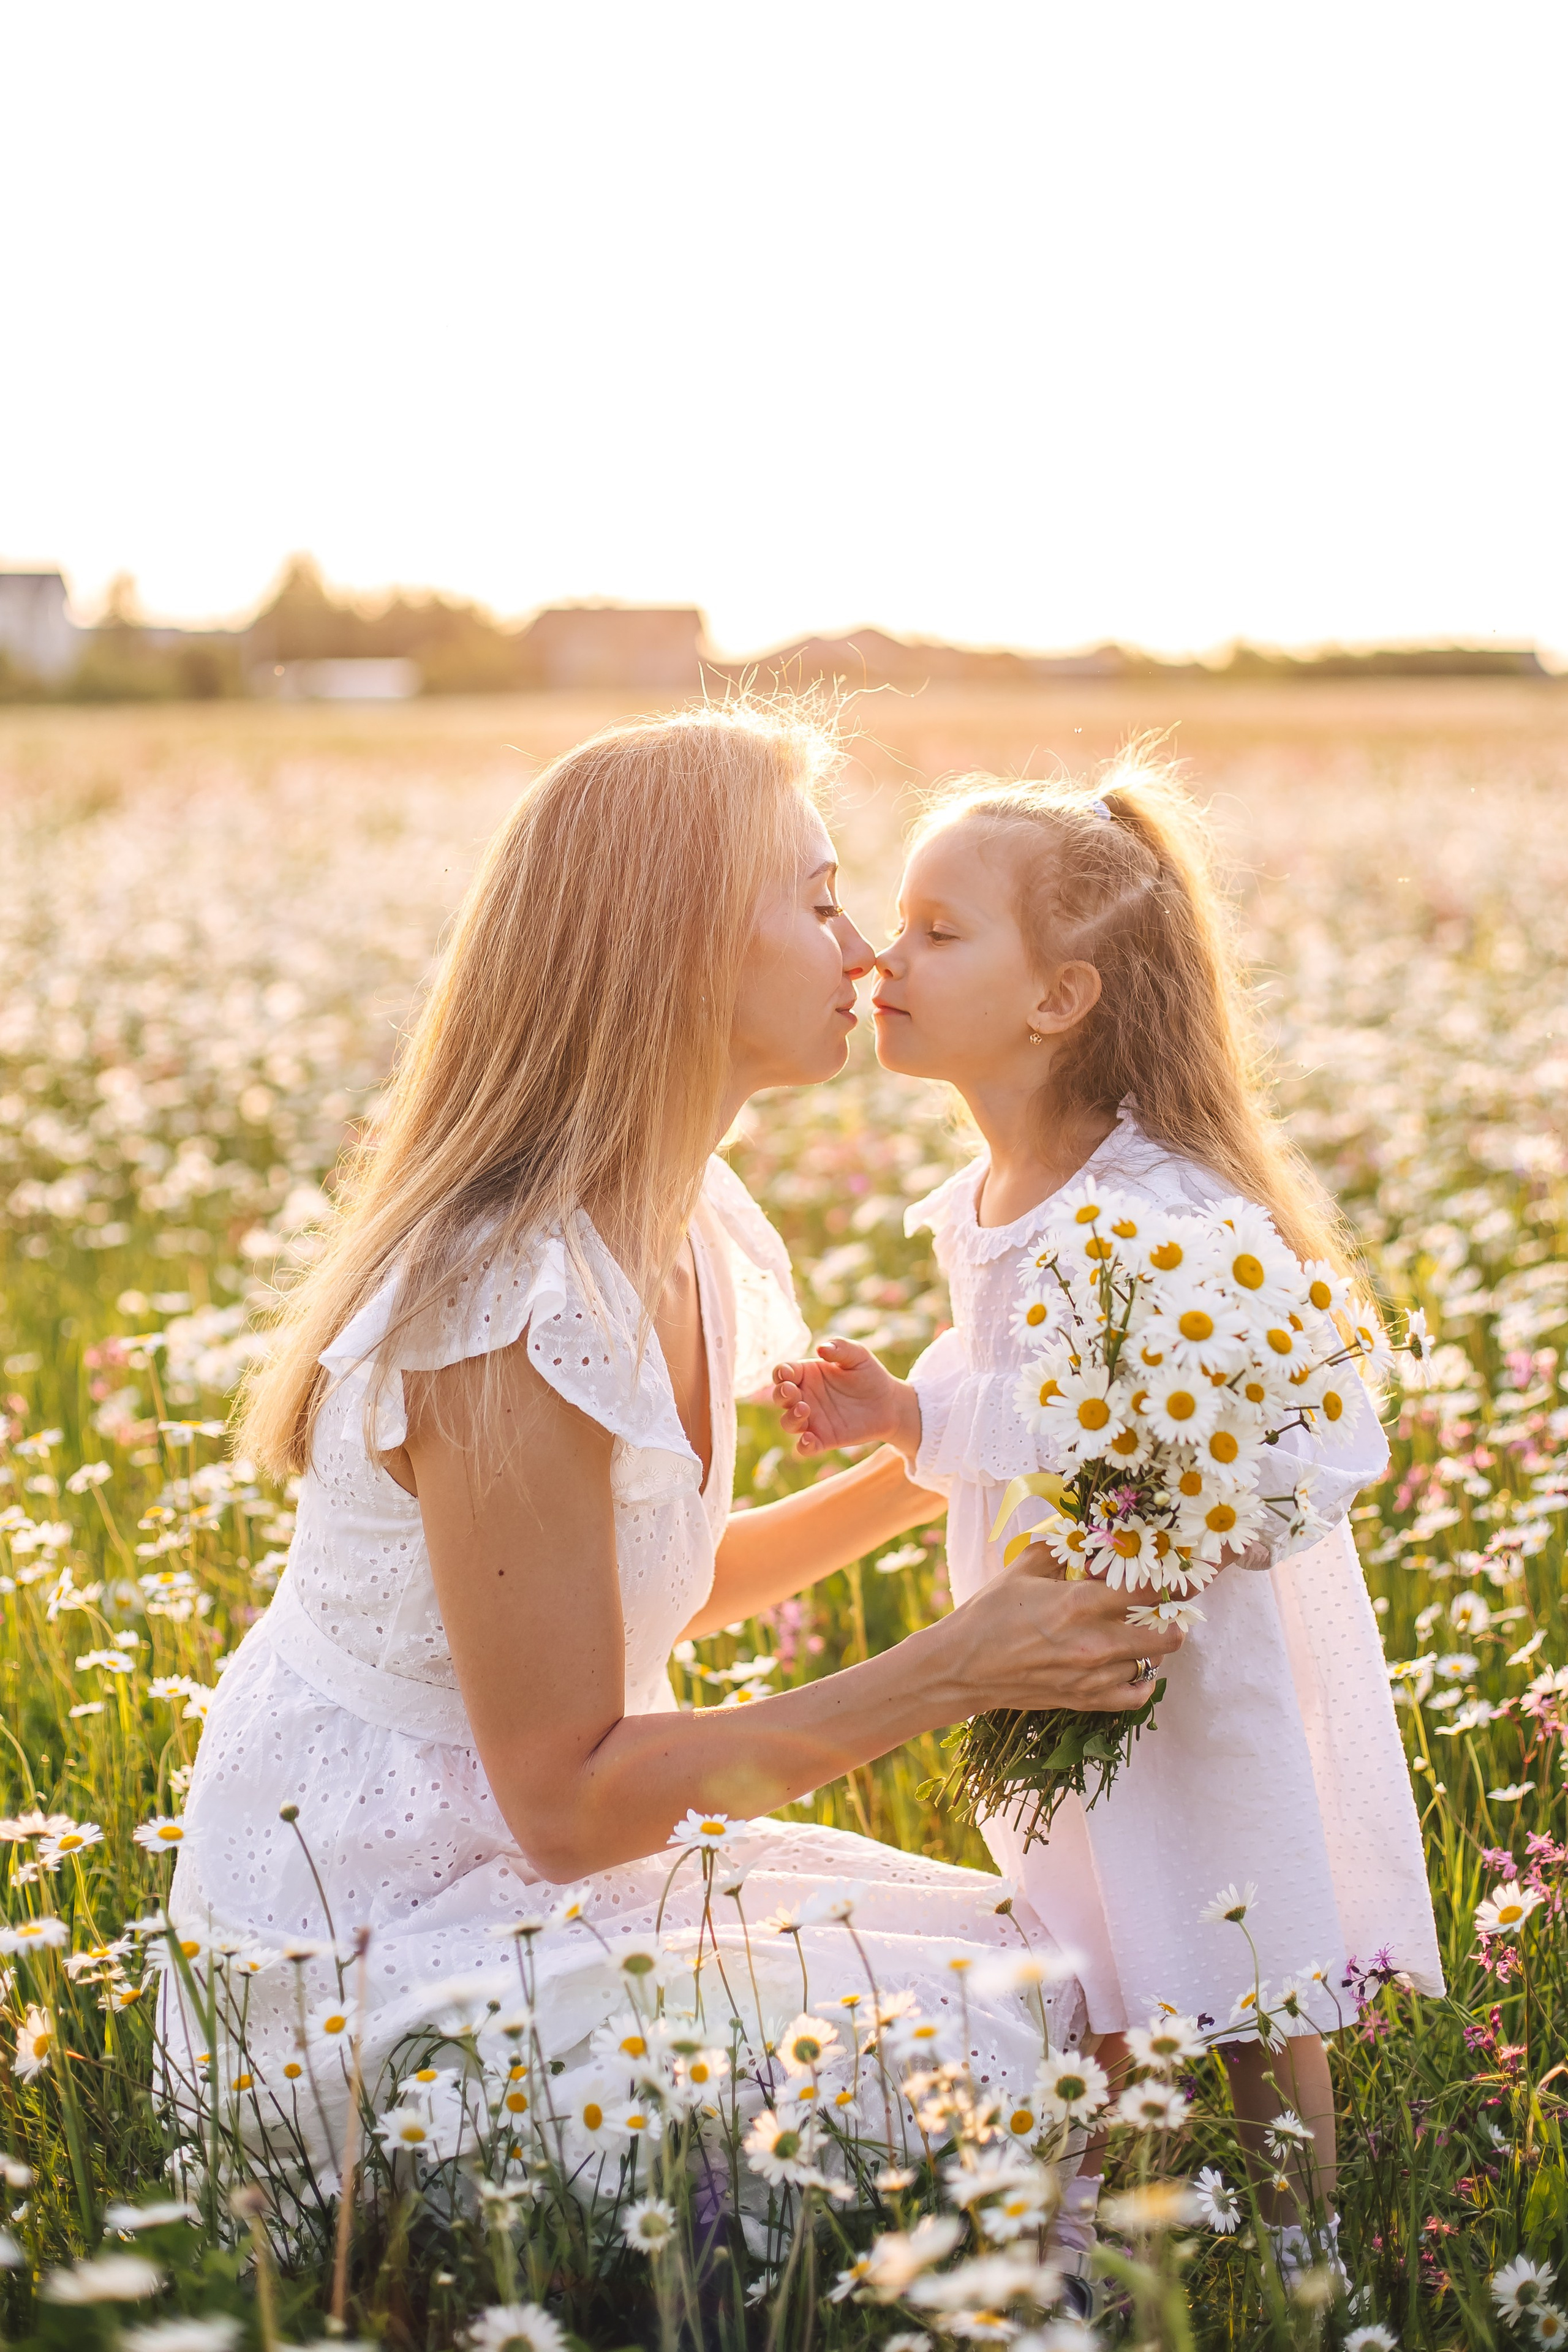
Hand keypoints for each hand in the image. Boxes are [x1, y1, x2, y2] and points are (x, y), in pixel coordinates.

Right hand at [771, 1338, 921, 1463]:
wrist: (889, 1403)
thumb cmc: (870, 1375)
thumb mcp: (858, 1355)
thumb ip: (840, 1348)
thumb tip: (821, 1348)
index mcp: (807, 1374)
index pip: (783, 1372)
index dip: (780, 1373)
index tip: (787, 1374)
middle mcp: (805, 1397)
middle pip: (780, 1397)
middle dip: (780, 1394)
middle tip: (791, 1391)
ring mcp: (813, 1419)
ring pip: (788, 1423)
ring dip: (790, 1418)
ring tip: (804, 1410)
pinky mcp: (824, 1439)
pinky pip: (805, 1447)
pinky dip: (803, 1446)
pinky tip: (809, 1440)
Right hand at [941, 1546, 1186, 1716]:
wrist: (962, 1667)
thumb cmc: (990, 1613)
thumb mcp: (1025, 1567)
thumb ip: (1066, 1551)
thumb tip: (1095, 1542)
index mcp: (1080, 1603)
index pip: (1148, 1590)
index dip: (1168, 1581)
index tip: (1172, 1575)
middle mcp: (1094, 1643)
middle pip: (1166, 1635)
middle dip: (1171, 1617)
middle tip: (1163, 1605)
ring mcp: (1092, 1677)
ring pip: (1152, 1663)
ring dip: (1151, 1645)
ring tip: (1138, 1629)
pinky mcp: (1084, 1700)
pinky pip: (1136, 1696)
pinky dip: (1144, 1681)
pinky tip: (1135, 1665)